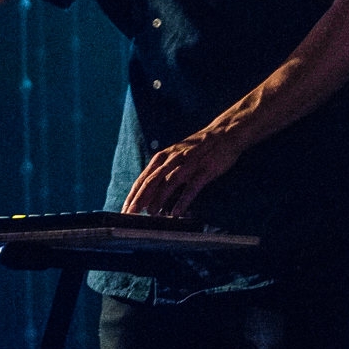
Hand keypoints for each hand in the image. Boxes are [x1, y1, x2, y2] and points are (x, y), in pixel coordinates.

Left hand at [121, 128, 239, 216]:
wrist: (224, 133)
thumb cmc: (197, 150)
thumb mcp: (176, 159)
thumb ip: (163, 175)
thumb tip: (149, 198)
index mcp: (162, 158)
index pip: (143, 179)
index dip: (133, 195)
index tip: (124, 210)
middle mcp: (172, 159)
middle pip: (151, 180)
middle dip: (140, 198)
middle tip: (130, 214)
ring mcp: (188, 163)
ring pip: (169, 182)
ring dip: (159, 198)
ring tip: (151, 213)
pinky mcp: (205, 168)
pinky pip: (192, 186)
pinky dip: (183, 200)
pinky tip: (177, 212)